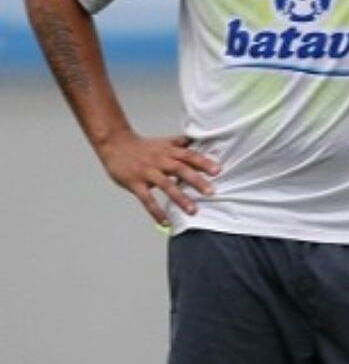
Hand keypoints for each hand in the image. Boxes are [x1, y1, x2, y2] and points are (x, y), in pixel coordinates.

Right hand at [97, 131, 219, 225]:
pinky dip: (155, 211)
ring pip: (165, 185)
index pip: (189, 155)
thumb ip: (180, 144)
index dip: (203, 162)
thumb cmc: (143, 146)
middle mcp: (160, 160)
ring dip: (180, 198)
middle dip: (196, 180)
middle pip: (180, 169)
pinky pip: (146, 199)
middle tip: (211, 192)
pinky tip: (165, 221)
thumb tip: (198, 142)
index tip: (218, 171)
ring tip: (193, 210)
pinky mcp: (135, 183)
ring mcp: (147, 172)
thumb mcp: (163, 142)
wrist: (115, 144)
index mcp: (168, 151)